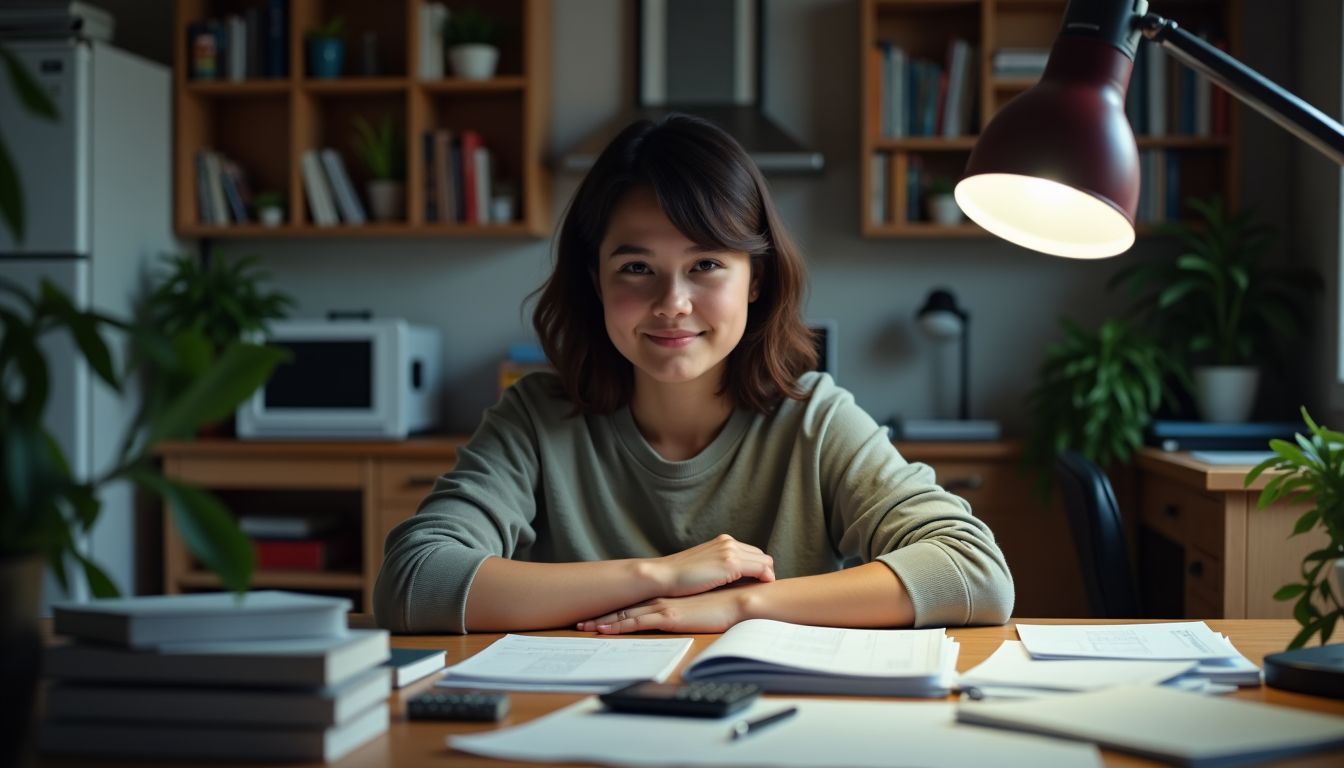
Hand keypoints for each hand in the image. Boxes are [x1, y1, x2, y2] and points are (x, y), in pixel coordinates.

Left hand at [577, 587, 755, 634]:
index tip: (598, 610)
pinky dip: (617, 626)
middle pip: (624, 605)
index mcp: (667, 597)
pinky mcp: (667, 616)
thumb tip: (685, 614)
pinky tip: (602, 630)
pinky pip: (636, 623)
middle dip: (602, 611)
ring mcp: (662, 606)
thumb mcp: (702, 606)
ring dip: (603, 620)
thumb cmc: (725, 604)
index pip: (636, 600)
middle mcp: (660, 599)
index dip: (616, 604)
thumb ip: (691, 608)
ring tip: (583, 625)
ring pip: (624, 613)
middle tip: (580, 617)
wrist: (737, 602)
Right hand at [649, 534, 774, 596]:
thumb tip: (733, 580)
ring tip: (764, 591)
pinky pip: (761, 569)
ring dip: (768, 576)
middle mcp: (729, 542)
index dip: (759, 568)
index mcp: (723, 541)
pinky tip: (762, 590)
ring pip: (765, 562)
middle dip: (766, 572)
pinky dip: (766, 579)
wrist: (663, 576)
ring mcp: (730, 551)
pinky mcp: (731, 563)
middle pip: (762, 556)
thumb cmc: (680, 577)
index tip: (759, 583)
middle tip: (764, 589)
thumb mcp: (704, 566)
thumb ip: (719, 567)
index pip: (752, 552)